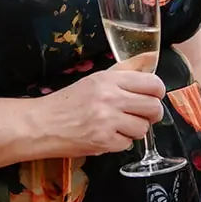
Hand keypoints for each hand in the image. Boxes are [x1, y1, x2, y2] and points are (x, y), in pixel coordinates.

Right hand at [39, 61, 165, 156]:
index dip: (157, 92)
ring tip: (120, 126)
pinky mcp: (104, 142)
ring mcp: (108, 121)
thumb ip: (125, 70)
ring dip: (135, 130)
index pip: (152, 83)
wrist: (43, 124)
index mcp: (109, 79)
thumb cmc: (68, 102)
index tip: (152, 96)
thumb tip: (150, 57)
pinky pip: (128, 144)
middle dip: (152, 114)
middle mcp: (110, 98)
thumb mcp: (96, 79)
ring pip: (143, 128)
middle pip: (154, 107)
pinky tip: (107, 136)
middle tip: (141, 114)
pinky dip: (120, 143)